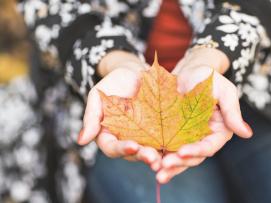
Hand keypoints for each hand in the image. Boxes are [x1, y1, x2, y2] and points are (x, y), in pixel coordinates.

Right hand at [78, 51, 160, 170]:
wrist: (136, 72)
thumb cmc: (114, 82)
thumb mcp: (98, 96)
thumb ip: (91, 117)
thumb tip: (81, 141)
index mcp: (109, 135)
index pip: (112, 147)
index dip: (121, 149)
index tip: (132, 146)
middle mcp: (126, 140)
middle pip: (133, 154)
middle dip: (143, 156)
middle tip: (153, 158)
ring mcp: (144, 138)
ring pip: (150, 152)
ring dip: (158, 157)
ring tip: (166, 160)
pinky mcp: (160, 133)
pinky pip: (166, 142)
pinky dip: (172, 147)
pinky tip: (181, 149)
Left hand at [156, 47, 252, 183]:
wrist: (187, 72)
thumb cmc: (208, 78)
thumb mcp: (223, 90)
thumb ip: (232, 111)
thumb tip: (247, 133)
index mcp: (219, 131)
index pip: (209, 146)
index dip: (197, 151)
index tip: (182, 152)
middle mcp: (203, 139)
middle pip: (193, 157)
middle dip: (179, 164)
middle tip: (163, 168)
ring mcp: (187, 138)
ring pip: (179, 157)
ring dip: (169, 166)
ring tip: (156, 171)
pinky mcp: (172, 135)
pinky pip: (166, 148)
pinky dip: (159, 155)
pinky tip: (148, 160)